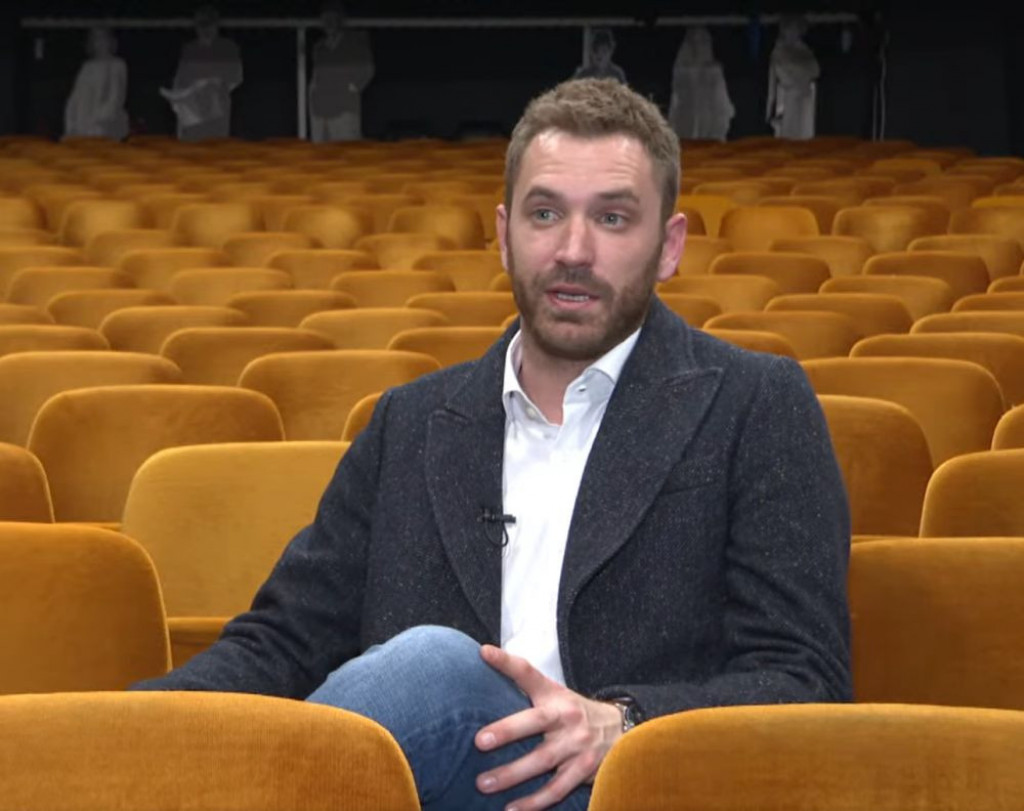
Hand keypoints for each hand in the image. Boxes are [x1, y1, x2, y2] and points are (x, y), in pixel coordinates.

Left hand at [474, 645, 622, 809]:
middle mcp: (567, 717)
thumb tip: (484, 658)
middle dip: (508, 730)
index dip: (507, 662)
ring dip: (513, 774)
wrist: (620, 730)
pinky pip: (557, 789)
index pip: (529, 673)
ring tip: (483, 783)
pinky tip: (512, 809)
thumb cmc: (572, 711)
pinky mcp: (584, 771)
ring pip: (543, 761)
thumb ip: (523, 683)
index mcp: (555, 695)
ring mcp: (577, 745)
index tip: (484, 653)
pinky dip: (534, 802)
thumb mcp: (553, 693)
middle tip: (480, 741)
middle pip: (536, 721)